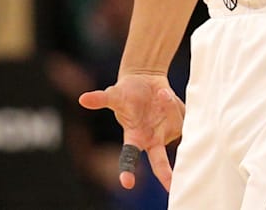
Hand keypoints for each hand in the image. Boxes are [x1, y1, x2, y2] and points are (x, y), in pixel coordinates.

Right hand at [78, 73, 183, 191]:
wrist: (146, 81)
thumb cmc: (126, 91)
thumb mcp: (113, 94)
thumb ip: (100, 99)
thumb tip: (82, 99)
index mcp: (134, 137)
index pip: (129, 157)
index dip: (127, 169)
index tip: (127, 183)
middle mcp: (151, 139)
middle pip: (159, 161)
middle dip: (165, 173)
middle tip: (171, 185)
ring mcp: (167, 133)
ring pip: (175, 123)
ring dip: (168, 105)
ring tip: (159, 94)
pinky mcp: (179, 124)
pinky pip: (182, 114)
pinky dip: (174, 103)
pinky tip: (166, 97)